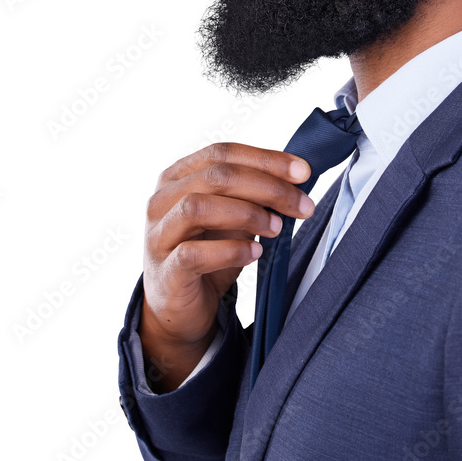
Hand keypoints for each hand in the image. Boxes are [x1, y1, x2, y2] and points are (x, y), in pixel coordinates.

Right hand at [139, 142, 314, 390]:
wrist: (179, 307)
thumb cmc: (207, 254)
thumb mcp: (232, 219)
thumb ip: (252, 196)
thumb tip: (295, 177)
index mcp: (176, 178)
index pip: (222, 153)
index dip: (265, 159)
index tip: (303, 172)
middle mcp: (161, 200)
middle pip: (215, 176)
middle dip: (267, 187)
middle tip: (302, 205)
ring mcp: (158, 235)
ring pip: (197, 207)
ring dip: (246, 213)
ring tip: (277, 227)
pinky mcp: (164, 271)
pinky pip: (193, 254)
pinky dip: (230, 250)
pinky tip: (255, 252)